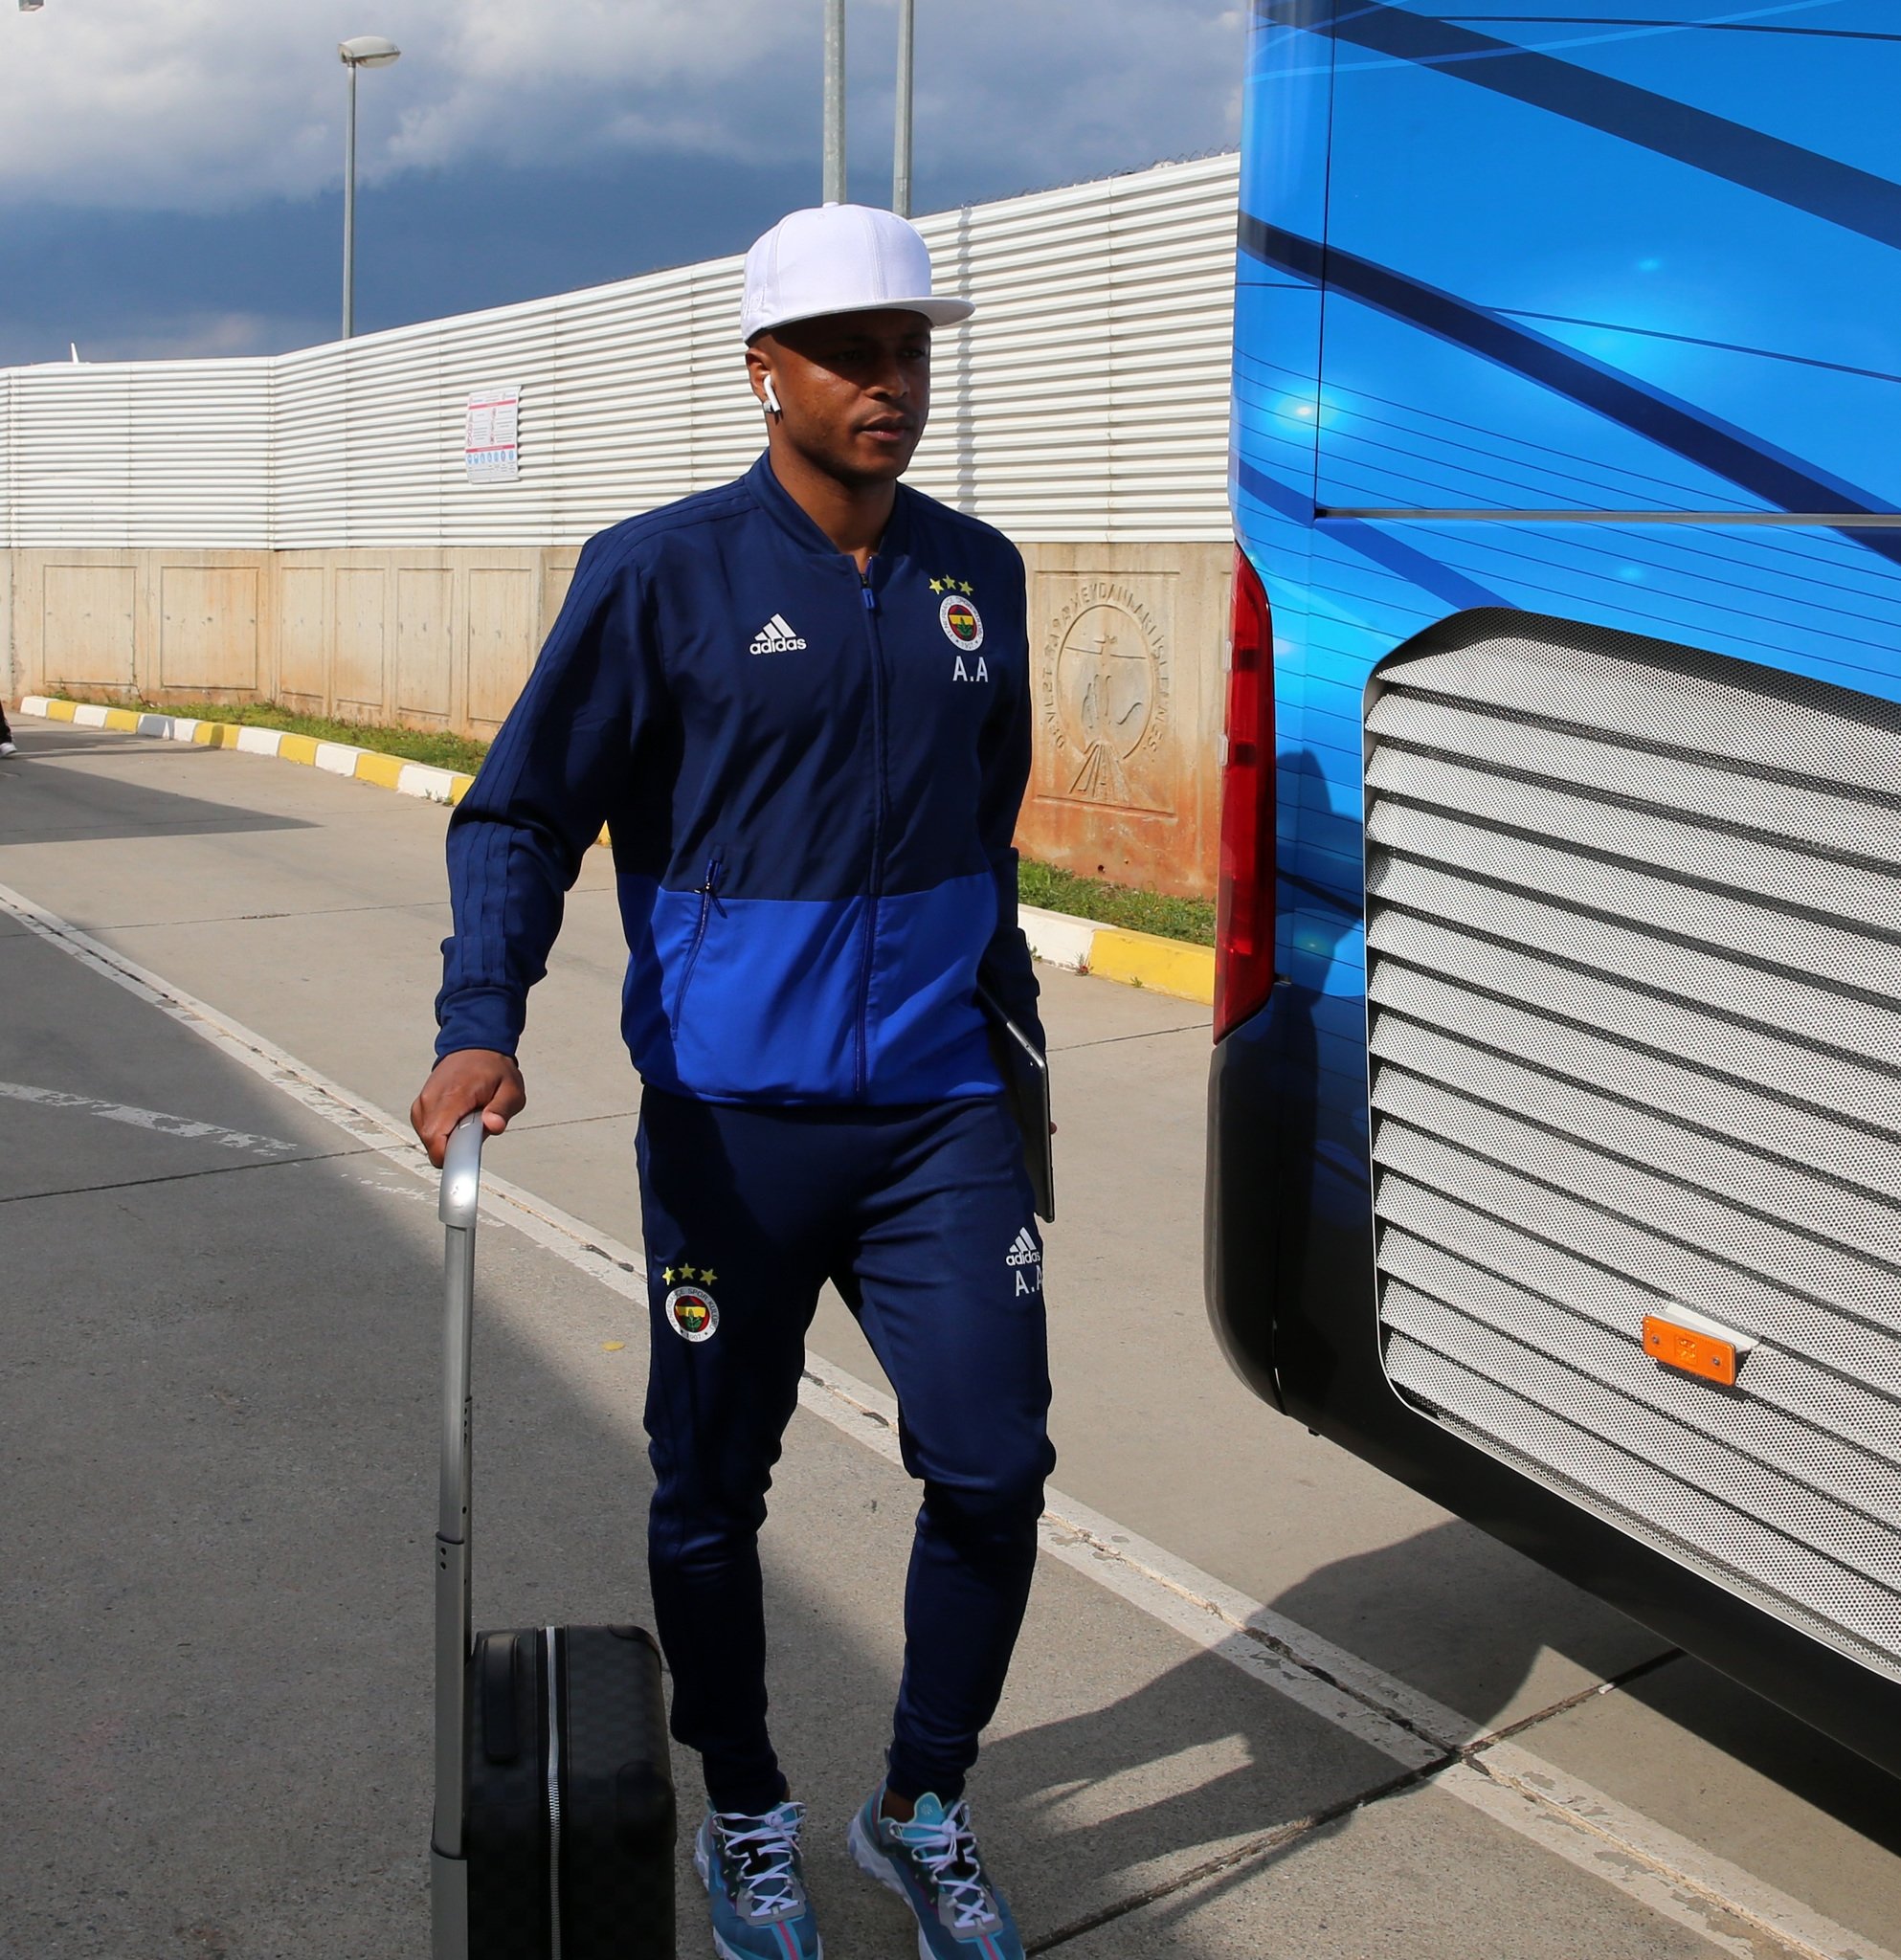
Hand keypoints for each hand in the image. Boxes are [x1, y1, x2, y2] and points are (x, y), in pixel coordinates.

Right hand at [410, 1048, 525, 1167]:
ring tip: (468, 1121)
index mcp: (453, 1096)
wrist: (475, 1046)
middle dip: (454, 1150)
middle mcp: (431, 1099)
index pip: (437, 1139)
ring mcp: (422, 1102)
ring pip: (427, 1139)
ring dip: (448, 1141)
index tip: (463, 1170)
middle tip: (475, 1133)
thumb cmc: (493, 1069)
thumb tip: (493, 1126)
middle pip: (431, 1144)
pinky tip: (457, 1120)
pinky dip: (441, 1133)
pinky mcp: (420, 1106)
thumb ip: (502, 1110)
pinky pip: (426, 1131)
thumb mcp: (511, 1089)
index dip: (448, 1160)